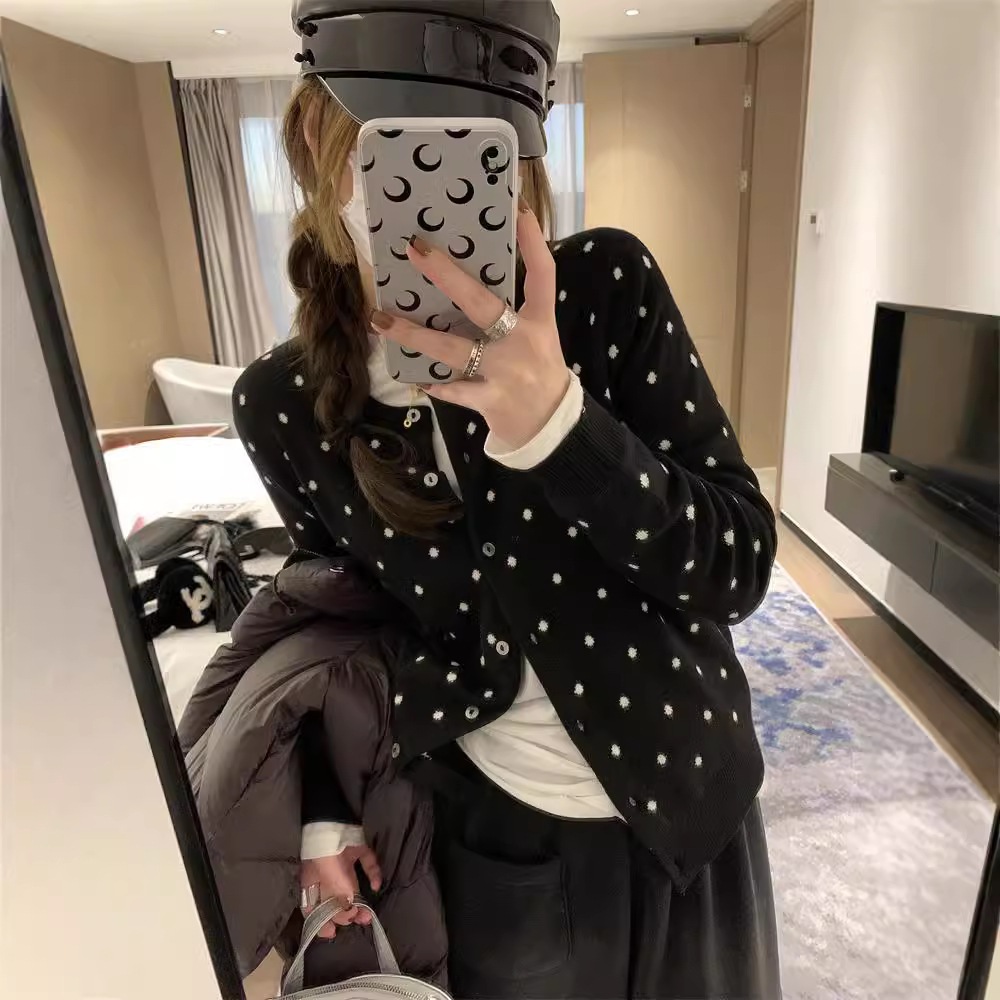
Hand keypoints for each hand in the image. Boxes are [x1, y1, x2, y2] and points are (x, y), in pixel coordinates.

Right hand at [300, 844, 382, 939]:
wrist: (334, 817)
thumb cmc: (324, 851)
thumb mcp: (329, 879)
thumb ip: (340, 896)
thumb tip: (350, 910)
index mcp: (312, 882)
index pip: (312, 907)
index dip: (320, 922)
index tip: (330, 934)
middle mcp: (326, 874)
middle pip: (335, 899)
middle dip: (346, 913)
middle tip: (359, 921)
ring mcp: (342, 860)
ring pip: (351, 886)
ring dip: (360, 900)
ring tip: (369, 914)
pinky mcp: (357, 848)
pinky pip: (366, 865)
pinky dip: (373, 875)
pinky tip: (377, 885)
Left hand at [371, 199, 569, 449]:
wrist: (551, 429)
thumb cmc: (539, 375)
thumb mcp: (539, 339)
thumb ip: (514, 314)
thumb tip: (468, 281)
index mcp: (540, 323)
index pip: (542, 275)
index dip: (533, 243)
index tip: (517, 212)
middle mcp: (522, 343)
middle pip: (482, 303)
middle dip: (446, 275)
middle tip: (415, 251)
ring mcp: (504, 373)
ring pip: (453, 349)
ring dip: (414, 334)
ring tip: (380, 320)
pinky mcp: (490, 401)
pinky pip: (453, 389)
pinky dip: (435, 383)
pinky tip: (415, 376)